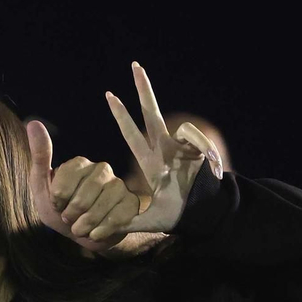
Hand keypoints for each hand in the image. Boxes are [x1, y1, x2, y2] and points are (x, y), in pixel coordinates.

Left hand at [25, 122, 140, 251]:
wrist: (83, 234)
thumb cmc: (60, 209)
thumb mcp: (42, 186)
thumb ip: (40, 156)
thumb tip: (34, 123)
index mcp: (80, 163)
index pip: (62, 184)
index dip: (57, 201)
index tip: (57, 204)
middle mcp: (102, 169)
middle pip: (81, 200)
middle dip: (70, 216)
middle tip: (69, 218)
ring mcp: (119, 186)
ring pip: (98, 211)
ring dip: (83, 226)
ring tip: (81, 226)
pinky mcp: (132, 204)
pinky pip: (114, 221)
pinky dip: (99, 232)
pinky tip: (96, 232)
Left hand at [107, 63, 221, 233]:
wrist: (205, 217)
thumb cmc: (177, 215)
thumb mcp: (144, 219)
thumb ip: (121, 223)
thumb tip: (92, 237)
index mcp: (151, 160)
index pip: (132, 132)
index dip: (121, 114)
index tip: (109, 94)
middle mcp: (166, 148)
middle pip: (152, 111)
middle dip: (144, 89)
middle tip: (134, 64)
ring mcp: (184, 147)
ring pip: (182, 127)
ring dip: (190, 145)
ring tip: (195, 167)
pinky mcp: (201, 150)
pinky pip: (197, 139)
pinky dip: (202, 149)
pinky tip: (209, 165)